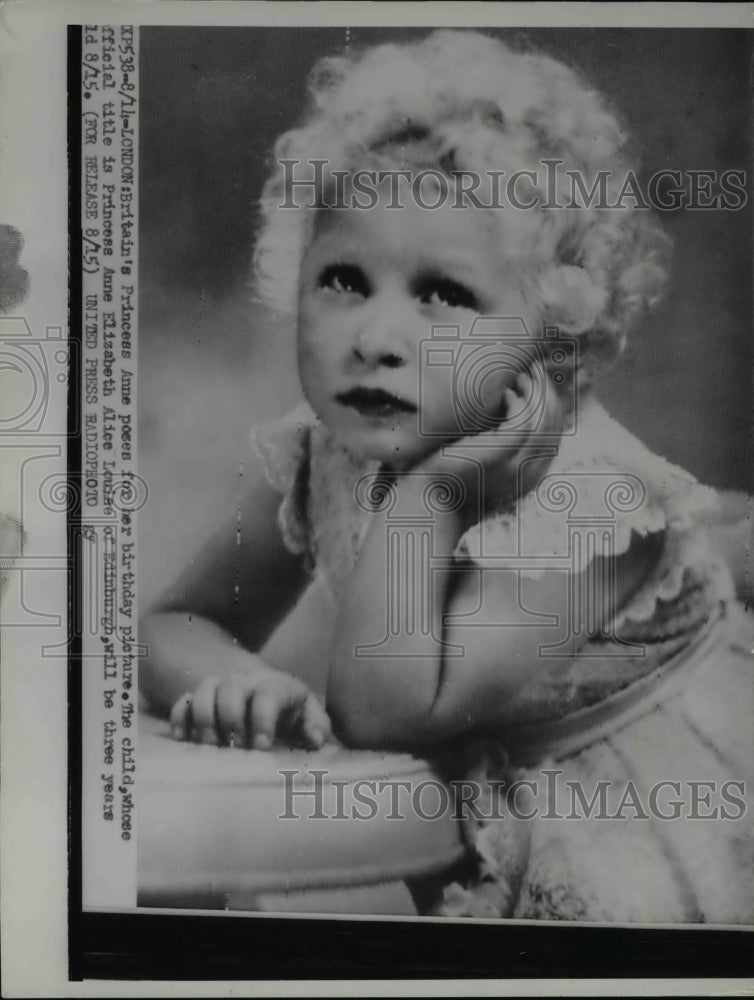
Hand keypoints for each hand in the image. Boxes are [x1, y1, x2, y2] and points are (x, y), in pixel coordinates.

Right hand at [169, 657, 331, 749]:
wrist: (264, 694)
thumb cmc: (290, 713)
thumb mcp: (308, 717)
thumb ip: (317, 727)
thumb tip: (315, 739)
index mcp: (275, 686)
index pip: (267, 693)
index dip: (263, 719)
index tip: (261, 746)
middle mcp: (245, 682)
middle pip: (231, 686)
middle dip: (231, 718)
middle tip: (236, 746)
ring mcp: (220, 689)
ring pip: (204, 688)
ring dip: (205, 718)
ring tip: (211, 745)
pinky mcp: (199, 701)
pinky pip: (183, 702)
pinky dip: (180, 720)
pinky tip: (183, 740)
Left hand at [416, 366, 564, 525]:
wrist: (427, 494)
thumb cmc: (449, 472)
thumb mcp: (483, 454)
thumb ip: (502, 439)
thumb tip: (517, 406)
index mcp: (528, 478)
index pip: (554, 437)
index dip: (552, 407)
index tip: (539, 384)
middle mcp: (528, 476)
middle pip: (552, 426)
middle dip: (547, 393)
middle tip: (535, 370)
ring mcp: (516, 468)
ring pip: (543, 422)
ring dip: (535, 393)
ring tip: (521, 376)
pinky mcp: (501, 456)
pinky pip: (524, 422)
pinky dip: (518, 403)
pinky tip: (505, 395)